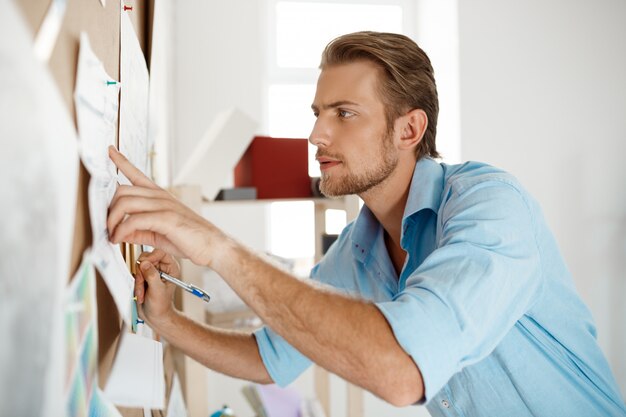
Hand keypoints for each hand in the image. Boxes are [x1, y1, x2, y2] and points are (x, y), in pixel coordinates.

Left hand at [107, 146, 222, 266]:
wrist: (212, 246)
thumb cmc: (190, 239)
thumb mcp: (158, 234)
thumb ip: (138, 231)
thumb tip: (120, 233)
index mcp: (159, 196)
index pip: (137, 173)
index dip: (121, 161)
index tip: (110, 151)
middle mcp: (160, 196)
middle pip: (122, 190)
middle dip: (108, 210)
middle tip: (107, 228)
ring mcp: (163, 205)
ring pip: (124, 202)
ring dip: (112, 221)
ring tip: (112, 236)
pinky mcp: (165, 218)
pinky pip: (133, 220)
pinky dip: (121, 231)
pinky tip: (120, 240)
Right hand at [134, 249, 178, 325]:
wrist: (154, 316)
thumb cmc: (161, 306)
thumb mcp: (157, 290)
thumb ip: (152, 276)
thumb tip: (144, 263)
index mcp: (171, 268)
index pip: (161, 252)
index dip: (151, 256)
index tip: (144, 265)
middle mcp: (162, 267)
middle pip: (147, 257)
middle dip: (142, 272)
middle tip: (144, 284)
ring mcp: (152, 271)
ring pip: (138, 266)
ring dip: (138, 280)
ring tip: (143, 293)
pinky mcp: (143, 276)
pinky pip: (135, 273)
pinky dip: (136, 284)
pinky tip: (141, 293)